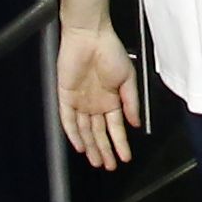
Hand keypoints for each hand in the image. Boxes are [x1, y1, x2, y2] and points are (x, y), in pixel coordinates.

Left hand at [57, 0, 144, 164]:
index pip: (115, 127)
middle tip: (109, 166)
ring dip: (91, 146)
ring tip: (97, 162)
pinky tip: (80, 146)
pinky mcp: (66, 96)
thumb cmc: (110, 51)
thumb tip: (135, 123)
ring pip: (85, 130)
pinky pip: (68, 120)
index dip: (120, 143)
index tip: (125, 157)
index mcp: (111, 99)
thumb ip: (131, 102)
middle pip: (99, 133)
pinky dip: (74, 134)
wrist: (90, 36)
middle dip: (105, 150)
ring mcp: (80, 101)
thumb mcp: (127, 78)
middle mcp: (95, 103)